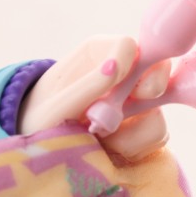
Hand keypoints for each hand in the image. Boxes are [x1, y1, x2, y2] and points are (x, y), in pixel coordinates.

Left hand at [20, 34, 171, 163]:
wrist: (36, 151)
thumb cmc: (38, 119)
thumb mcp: (55, 106)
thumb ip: (85, 87)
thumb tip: (115, 66)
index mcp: (97, 54)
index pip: (128, 45)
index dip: (129, 64)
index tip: (116, 83)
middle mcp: (121, 75)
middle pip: (158, 70)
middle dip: (146, 93)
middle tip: (117, 111)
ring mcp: (134, 103)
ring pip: (158, 110)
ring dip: (129, 129)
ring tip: (95, 136)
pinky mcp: (140, 129)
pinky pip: (156, 136)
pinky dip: (133, 147)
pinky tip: (105, 150)